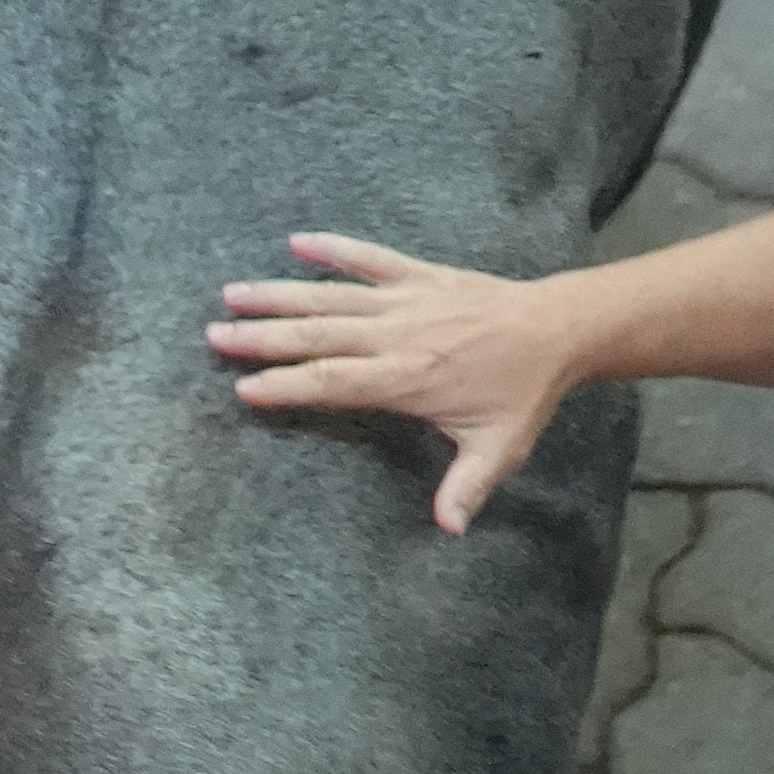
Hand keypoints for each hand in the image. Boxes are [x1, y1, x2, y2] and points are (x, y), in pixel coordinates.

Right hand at [207, 231, 587, 534]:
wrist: (560, 329)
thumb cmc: (523, 393)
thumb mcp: (498, 448)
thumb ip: (466, 488)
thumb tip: (449, 530)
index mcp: (407, 379)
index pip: (333, 382)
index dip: (286, 385)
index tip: (244, 390)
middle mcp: (397, 335)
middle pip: (317, 335)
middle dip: (263, 336)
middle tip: (214, 336)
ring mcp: (406, 300)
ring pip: (331, 296)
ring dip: (280, 294)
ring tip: (233, 293)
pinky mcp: (420, 276)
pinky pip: (371, 257)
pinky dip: (335, 248)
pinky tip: (297, 242)